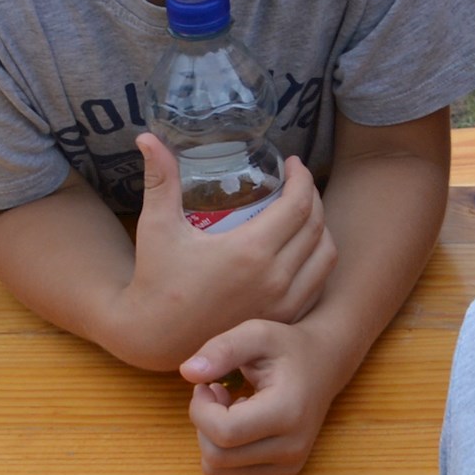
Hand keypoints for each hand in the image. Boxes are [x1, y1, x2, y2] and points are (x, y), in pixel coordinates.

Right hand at [120, 134, 339, 360]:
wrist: (155, 337)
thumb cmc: (156, 279)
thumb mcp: (157, 226)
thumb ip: (160, 179)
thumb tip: (148, 137)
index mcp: (250, 252)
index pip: (298, 205)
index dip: (302, 178)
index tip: (293, 164)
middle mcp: (275, 278)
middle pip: (317, 225)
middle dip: (313, 196)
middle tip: (298, 182)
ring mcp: (283, 303)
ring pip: (326, 255)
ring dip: (322, 227)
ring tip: (305, 212)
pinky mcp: (283, 319)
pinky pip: (319, 283)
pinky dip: (319, 259)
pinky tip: (303, 247)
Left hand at [180, 317, 366, 474]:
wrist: (323, 366)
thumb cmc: (286, 348)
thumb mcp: (256, 334)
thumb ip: (221, 349)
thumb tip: (187, 372)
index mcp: (289, 413)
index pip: (223, 432)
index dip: (200, 409)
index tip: (206, 385)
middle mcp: (293, 447)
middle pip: (217, 456)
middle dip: (203, 424)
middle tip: (215, 394)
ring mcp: (289, 466)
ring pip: (218, 472)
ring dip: (209, 440)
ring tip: (226, 409)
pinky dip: (220, 454)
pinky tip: (236, 427)